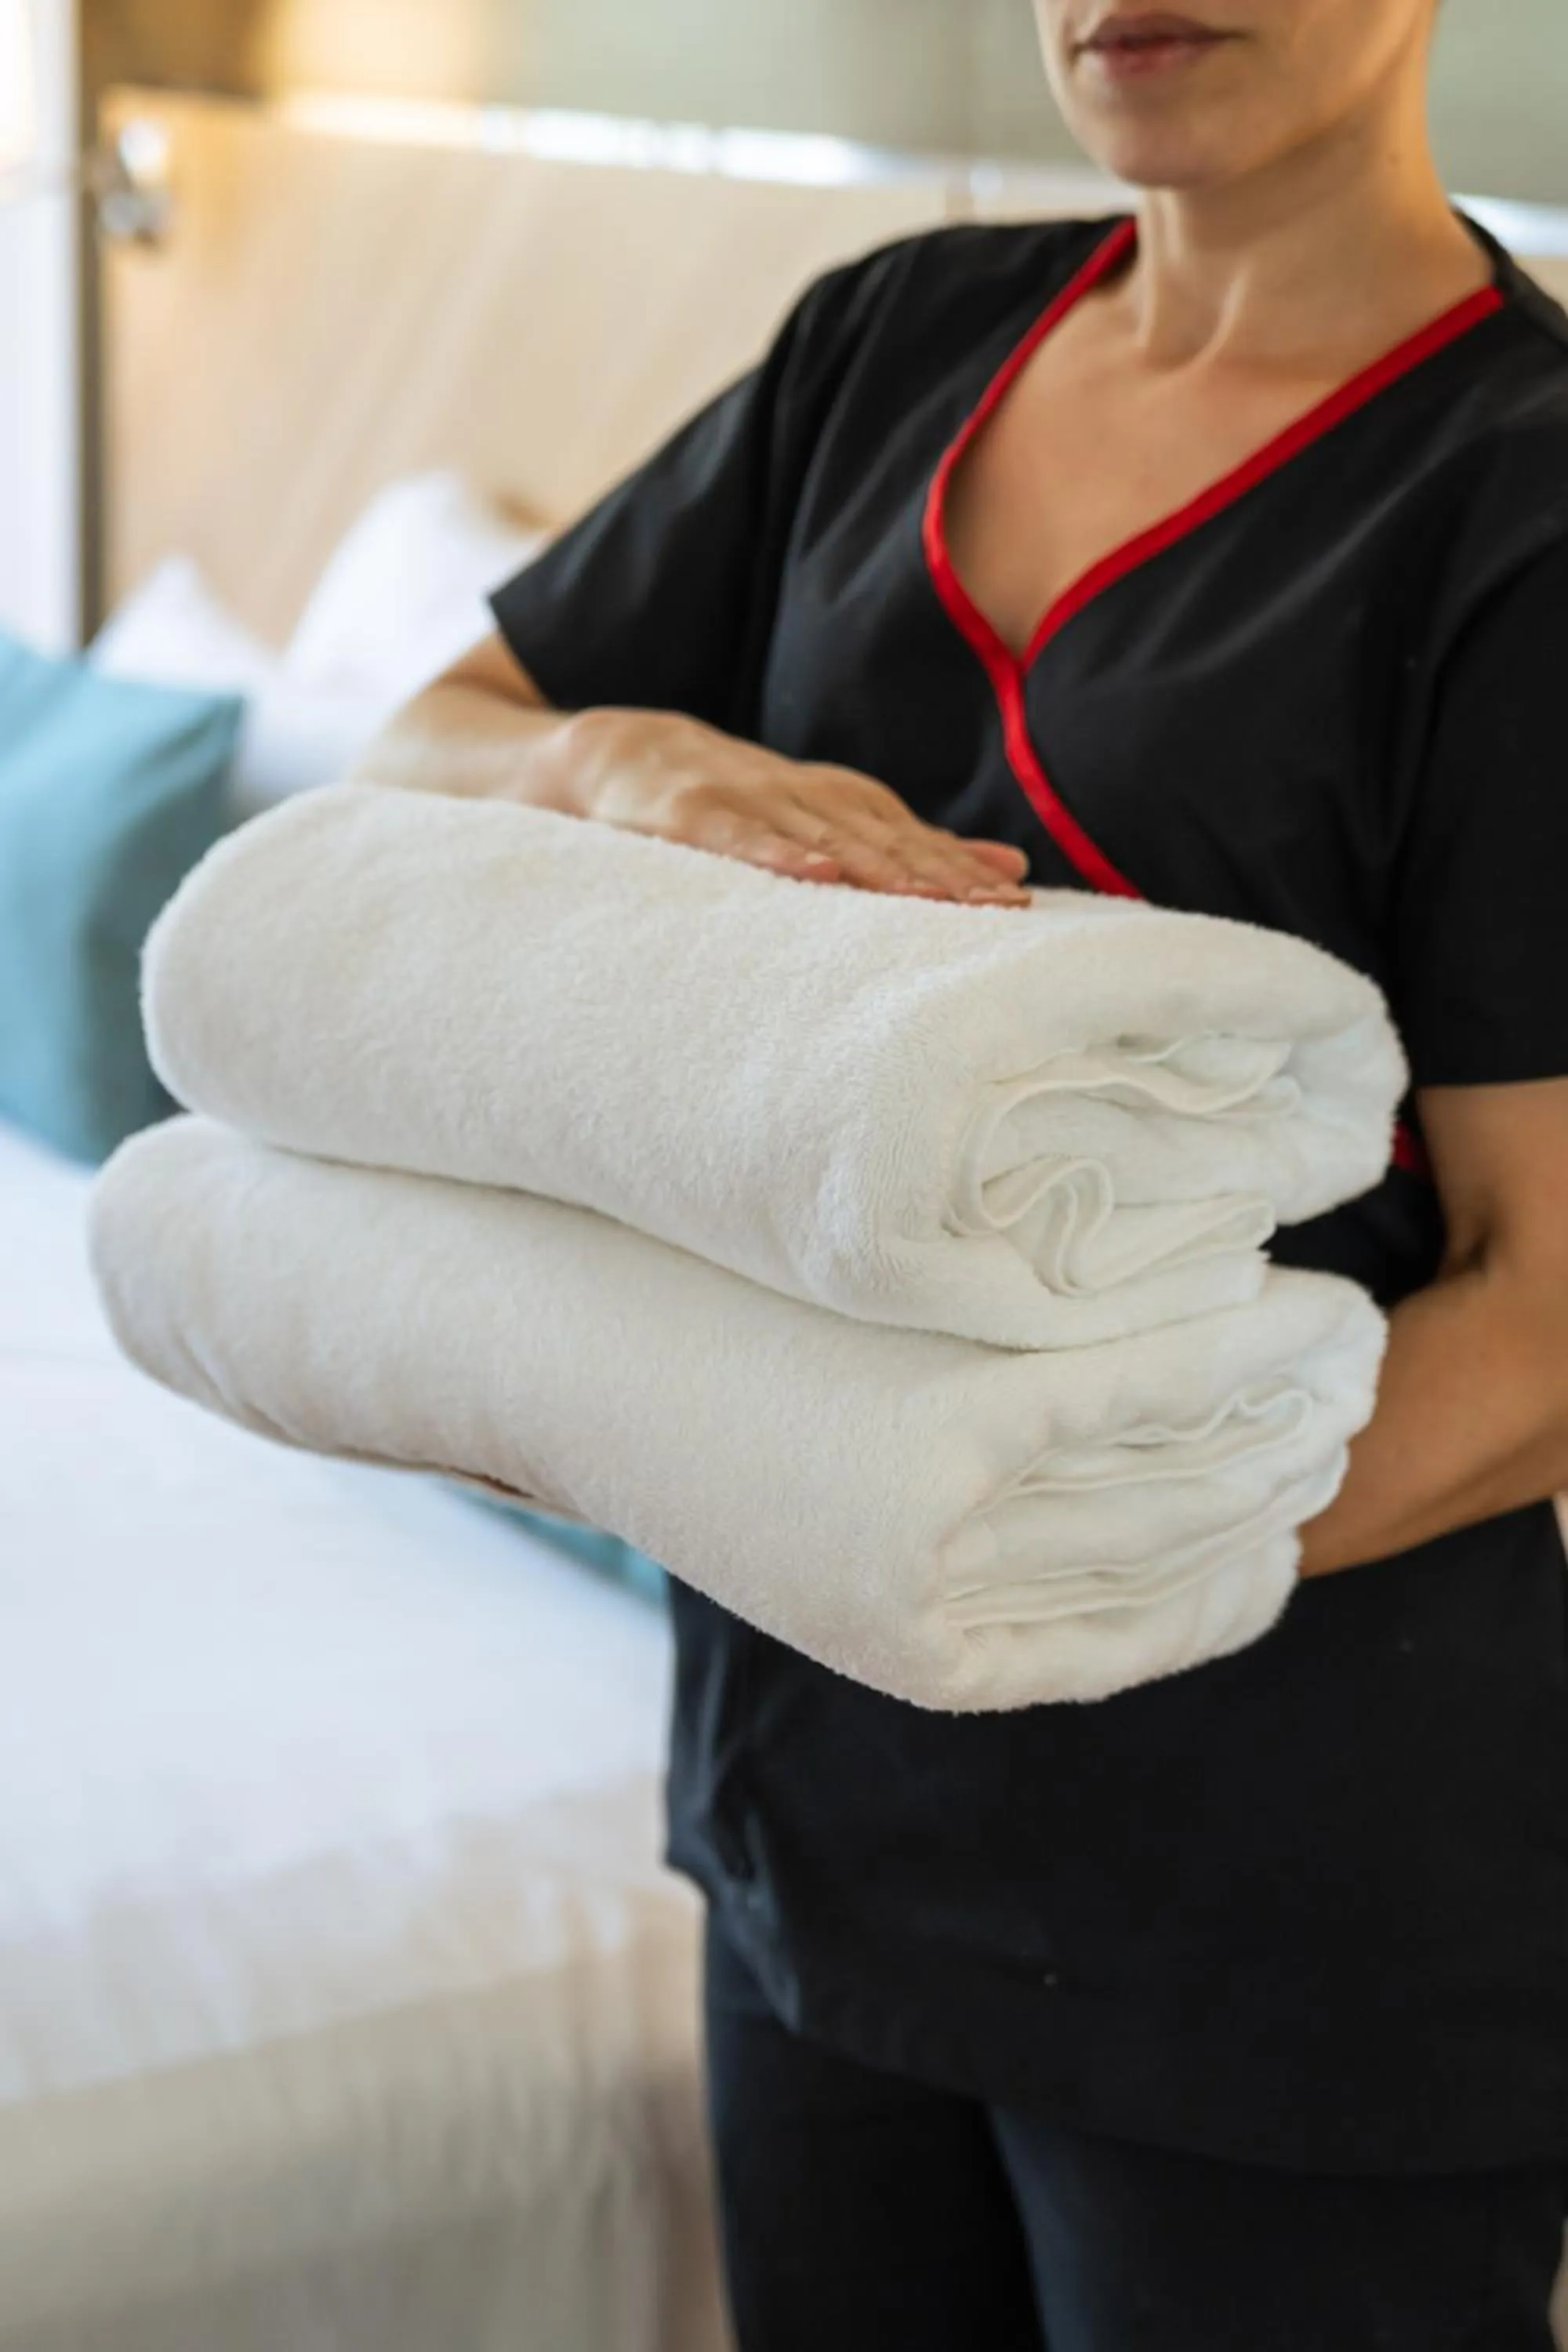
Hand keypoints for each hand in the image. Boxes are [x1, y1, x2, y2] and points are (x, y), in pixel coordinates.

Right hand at [559, 706, 1031, 903]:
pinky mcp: (690, 813)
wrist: (622, 751)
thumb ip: (910, 843)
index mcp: (840, 799)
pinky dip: (782, 855)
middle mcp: (803, 793)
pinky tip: (821, 877)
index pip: (912, 838)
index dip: (962, 870)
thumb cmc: (735, 801)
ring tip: (933, 902)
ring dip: (880, 869)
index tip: (1016, 905)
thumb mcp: (827, 817)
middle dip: (939, 874)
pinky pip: (741, 837)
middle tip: (993, 911)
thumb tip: (1012, 867)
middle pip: (882, 838)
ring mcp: (747, 799)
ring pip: (822, 838)